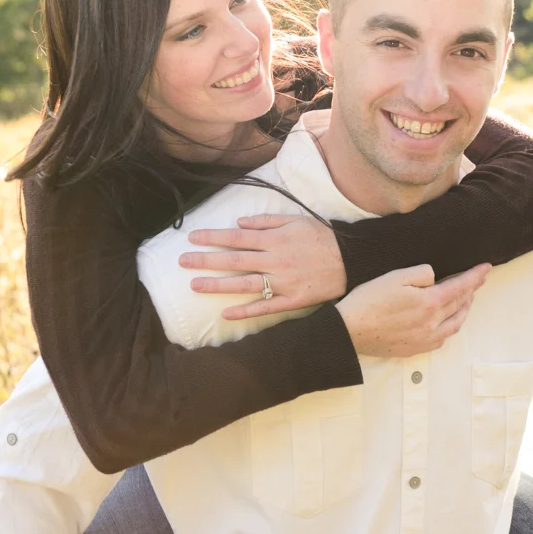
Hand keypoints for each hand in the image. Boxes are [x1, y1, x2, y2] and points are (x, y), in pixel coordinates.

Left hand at [181, 214, 347, 320]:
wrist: (350, 259)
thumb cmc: (321, 237)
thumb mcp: (295, 220)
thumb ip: (266, 221)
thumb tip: (239, 223)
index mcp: (275, 239)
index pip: (236, 238)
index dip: (213, 237)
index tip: (192, 238)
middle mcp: (275, 261)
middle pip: (235, 261)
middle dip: (206, 260)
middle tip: (182, 261)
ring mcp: (283, 282)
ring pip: (245, 285)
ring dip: (218, 285)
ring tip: (194, 286)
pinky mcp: (292, 300)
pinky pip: (266, 307)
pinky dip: (246, 311)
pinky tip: (226, 313)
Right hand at [335, 263, 489, 357]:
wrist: (350, 331)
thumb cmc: (369, 301)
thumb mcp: (395, 276)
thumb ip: (421, 273)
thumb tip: (435, 277)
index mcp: (430, 302)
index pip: (460, 286)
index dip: (475, 276)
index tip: (486, 268)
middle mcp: (433, 323)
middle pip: (460, 304)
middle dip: (472, 289)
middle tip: (480, 279)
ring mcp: (426, 339)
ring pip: (455, 323)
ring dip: (464, 309)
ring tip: (468, 299)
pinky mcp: (416, 348)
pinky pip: (443, 338)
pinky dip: (451, 325)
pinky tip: (448, 321)